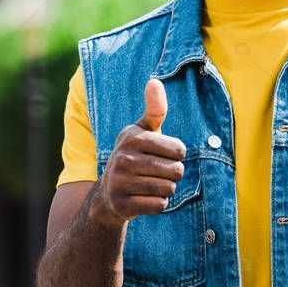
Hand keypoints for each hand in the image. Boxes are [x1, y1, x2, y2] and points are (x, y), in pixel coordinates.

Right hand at [96, 78, 186, 222]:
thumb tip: (154, 81)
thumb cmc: (134, 155)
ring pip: (168, 189)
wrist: (108, 192)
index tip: (162, 154)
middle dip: (173, 174)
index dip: (177, 155)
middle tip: (156, 172)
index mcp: (132, 137)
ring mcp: (120, 182)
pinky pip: (159, 205)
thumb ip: (154, 108)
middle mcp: (123, 158)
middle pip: (176, 171)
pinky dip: (157, 204)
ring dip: (166, 189)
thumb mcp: (143, 131)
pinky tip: (144, 198)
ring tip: (150, 184)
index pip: (179, 150)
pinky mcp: (122, 204)